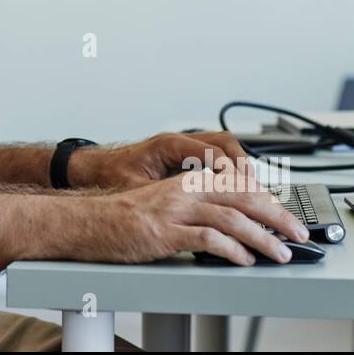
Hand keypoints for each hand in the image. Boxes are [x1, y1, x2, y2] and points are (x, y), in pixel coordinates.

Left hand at [69, 131, 249, 189]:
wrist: (94, 169)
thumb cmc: (111, 177)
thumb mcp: (137, 191)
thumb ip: (164, 198)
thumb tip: (188, 213)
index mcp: (169, 145)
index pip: (213, 152)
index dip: (233, 174)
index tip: (247, 192)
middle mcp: (179, 141)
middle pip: (226, 145)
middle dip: (246, 169)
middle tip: (259, 194)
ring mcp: (183, 147)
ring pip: (224, 149)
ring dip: (241, 170)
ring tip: (255, 195)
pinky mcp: (184, 157)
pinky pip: (216, 158)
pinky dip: (230, 173)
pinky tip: (238, 193)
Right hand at [91, 176, 309, 265]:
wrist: (87, 222)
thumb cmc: (125, 217)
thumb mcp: (167, 202)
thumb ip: (197, 205)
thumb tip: (233, 221)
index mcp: (188, 180)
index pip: (239, 185)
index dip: (269, 200)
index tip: (288, 216)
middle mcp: (184, 190)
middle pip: (243, 197)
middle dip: (277, 216)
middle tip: (299, 232)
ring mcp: (174, 211)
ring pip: (231, 218)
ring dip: (262, 237)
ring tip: (280, 252)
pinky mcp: (164, 233)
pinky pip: (207, 239)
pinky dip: (231, 250)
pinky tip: (244, 260)